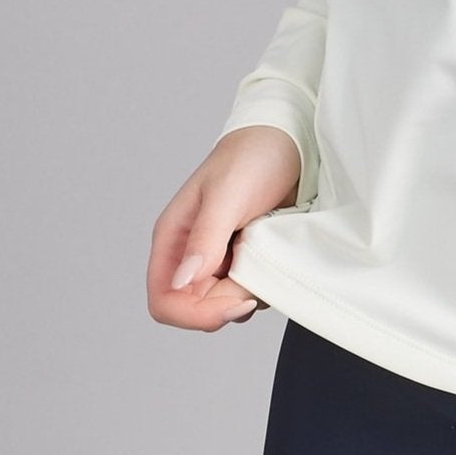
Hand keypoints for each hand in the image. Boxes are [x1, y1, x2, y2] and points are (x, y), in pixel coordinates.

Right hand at [146, 126, 301, 331]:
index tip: (234, 304)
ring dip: (248, 294)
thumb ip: (205, 239)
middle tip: (257, 276)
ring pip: (224, 305)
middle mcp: (191, 254)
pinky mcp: (244, 259)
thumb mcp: (228, 195)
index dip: (194, 315)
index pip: (164, 301)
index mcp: (174, 238)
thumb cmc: (252, 156)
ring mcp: (219, 259)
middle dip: (227, 304)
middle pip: (196, 310)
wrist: (290, 139)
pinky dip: (262, 285)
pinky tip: (273, 257)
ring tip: (266, 256)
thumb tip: (182, 282)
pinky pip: (247, 292)